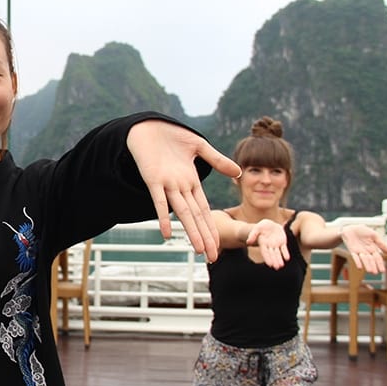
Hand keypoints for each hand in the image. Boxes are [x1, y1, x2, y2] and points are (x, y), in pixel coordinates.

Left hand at [127, 120, 241, 261]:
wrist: (147, 127)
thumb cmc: (171, 136)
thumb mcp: (199, 147)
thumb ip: (217, 161)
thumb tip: (239, 173)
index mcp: (190, 182)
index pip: (204, 209)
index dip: (211, 227)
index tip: (218, 245)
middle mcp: (180, 187)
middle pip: (196, 216)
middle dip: (205, 237)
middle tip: (212, 259)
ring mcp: (167, 184)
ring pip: (182, 212)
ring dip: (191, 231)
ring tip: (198, 250)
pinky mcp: (153, 179)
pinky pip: (159, 200)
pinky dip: (163, 217)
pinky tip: (166, 234)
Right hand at [247, 219, 289, 269]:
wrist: (270, 225)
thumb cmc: (262, 227)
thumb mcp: (257, 228)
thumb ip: (253, 235)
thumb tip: (248, 242)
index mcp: (263, 243)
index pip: (265, 252)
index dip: (267, 258)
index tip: (269, 264)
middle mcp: (269, 246)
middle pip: (272, 254)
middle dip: (274, 260)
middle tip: (276, 267)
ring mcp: (276, 245)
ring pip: (278, 253)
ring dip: (279, 259)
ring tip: (281, 266)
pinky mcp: (282, 242)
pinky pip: (284, 248)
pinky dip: (285, 253)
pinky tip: (287, 258)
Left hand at [341, 225, 386, 273]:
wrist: (351, 227)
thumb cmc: (363, 231)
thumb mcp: (374, 236)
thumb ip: (381, 243)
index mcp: (373, 249)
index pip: (378, 258)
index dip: (380, 264)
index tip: (383, 271)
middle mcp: (367, 252)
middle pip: (371, 260)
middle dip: (374, 266)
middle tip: (376, 273)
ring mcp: (359, 251)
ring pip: (364, 260)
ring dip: (367, 265)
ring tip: (370, 271)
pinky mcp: (352, 250)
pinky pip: (355, 256)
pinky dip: (357, 261)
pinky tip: (359, 267)